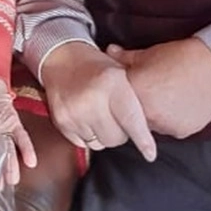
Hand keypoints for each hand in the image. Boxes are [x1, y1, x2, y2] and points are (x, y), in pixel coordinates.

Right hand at [40, 42, 156, 160]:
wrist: (60, 56)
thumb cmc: (96, 66)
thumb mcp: (120, 71)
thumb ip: (133, 98)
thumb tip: (149, 129)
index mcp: (111, 83)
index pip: (130, 119)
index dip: (142, 140)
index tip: (150, 154)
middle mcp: (92, 99)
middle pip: (116, 138)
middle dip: (121, 133)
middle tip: (116, 118)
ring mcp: (74, 112)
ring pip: (99, 143)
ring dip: (103, 134)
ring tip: (99, 115)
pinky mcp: (61, 121)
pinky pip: (82, 142)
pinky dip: (87, 135)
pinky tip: (86, 117)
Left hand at [107, 39, 210, 139]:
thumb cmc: (183, 58)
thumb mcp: (149, 53)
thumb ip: (125, 57)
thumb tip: (109, 52)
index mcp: (135, 91)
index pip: (115, 99)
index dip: (120, 93)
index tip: (127, 88)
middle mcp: (147, 113)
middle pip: (130, 115)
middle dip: (134, 106)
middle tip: (149, 92)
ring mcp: (164, 125)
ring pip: (150, 124)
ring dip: (152, 114)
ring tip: (165, 97)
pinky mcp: (180, 132)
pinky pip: (168, 129)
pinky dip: (170, 120)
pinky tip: (178, 105)